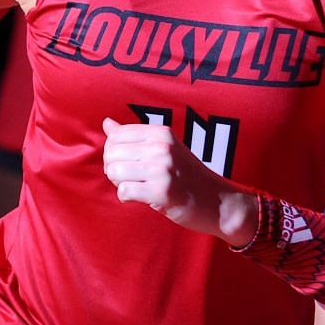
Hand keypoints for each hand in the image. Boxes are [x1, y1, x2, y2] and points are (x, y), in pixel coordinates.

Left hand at [101, 117, 253, 243]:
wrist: (218, 201)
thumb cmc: (187, 175)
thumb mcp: (164, 148)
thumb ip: (134, 136)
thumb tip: (106, 123)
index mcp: (161, 133)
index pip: (116, 134)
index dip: (112, 151)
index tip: (125, 163)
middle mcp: (161, 147)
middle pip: (111, 153)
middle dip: (113, 168)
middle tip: (128, 178)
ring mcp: (162, 169)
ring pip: (114, 171)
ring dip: (119, 183)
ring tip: (134, 186)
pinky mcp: (161, 191)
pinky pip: (124, 191)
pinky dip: (126, 197)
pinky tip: (139, 197)